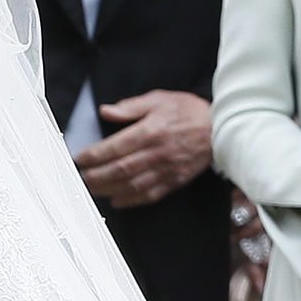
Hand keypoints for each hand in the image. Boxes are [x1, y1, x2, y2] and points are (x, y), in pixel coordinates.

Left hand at [74, 89, 217, 209]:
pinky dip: (131, 200)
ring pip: (132, 185)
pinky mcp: (174, 181)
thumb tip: (106, 111)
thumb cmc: (188, 111)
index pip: (115, 147)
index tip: (80, 158)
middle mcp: (156, 153)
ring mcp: (166, 169)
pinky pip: (150, 194)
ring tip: (93, 190)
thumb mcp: (158, 99)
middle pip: (119, 170)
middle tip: (81, 178)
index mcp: (150, 131)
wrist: (220, 128)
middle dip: (96, 176)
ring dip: (109, 190)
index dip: (94, 155)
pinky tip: (117, 200)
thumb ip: (130, 107)